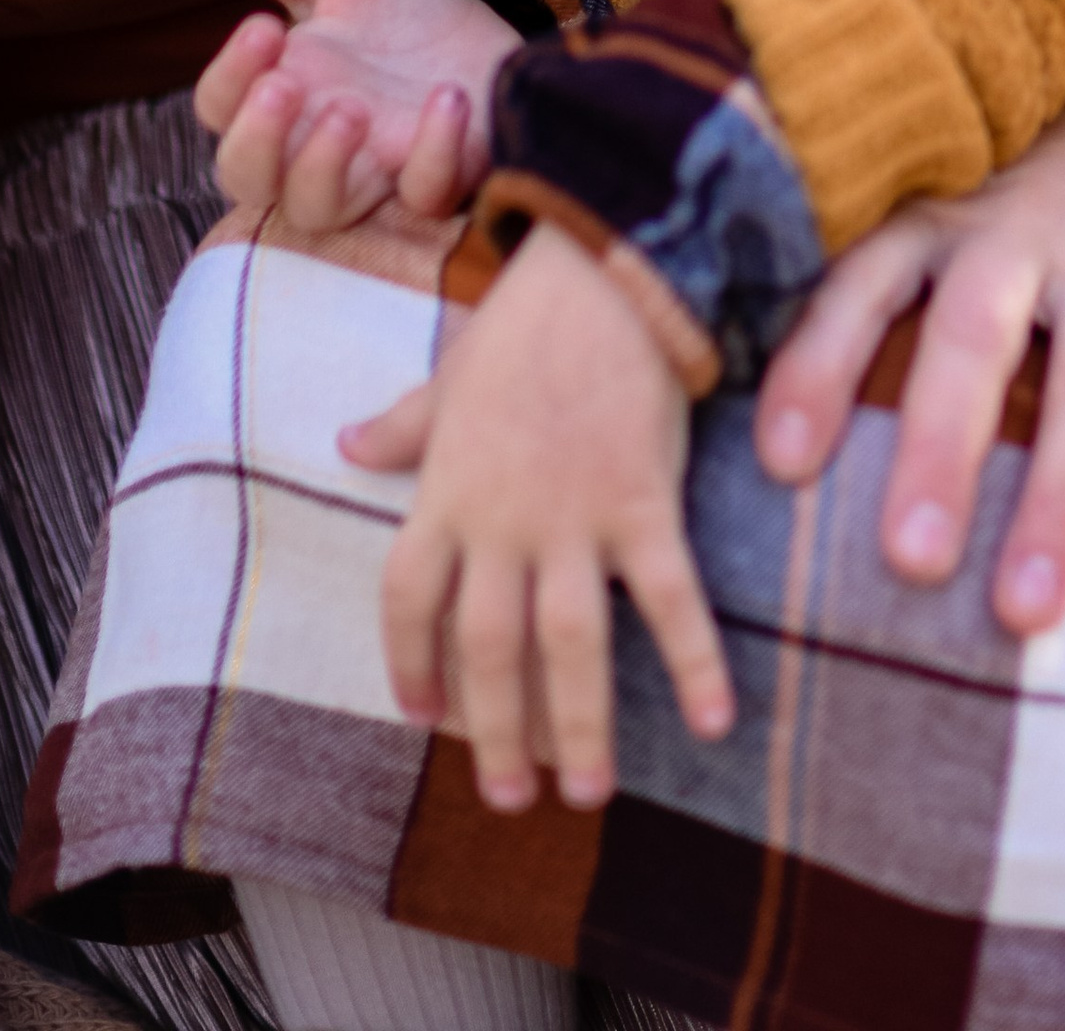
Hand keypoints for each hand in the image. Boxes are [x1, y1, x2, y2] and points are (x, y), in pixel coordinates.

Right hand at [180, 0, 520, 233]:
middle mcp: (311, 148)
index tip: (264, 26)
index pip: (220, 108)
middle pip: (248, 179)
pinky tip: (446, 100)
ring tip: (349, 109)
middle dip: (258, 139)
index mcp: (279, 93)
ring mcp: (372, 173)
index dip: (230, 75)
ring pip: (318, 210)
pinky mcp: (437, 181)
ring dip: (324, 165)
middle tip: (285, 87)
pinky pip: (424, 195)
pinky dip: (433, 156)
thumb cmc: (399, 20)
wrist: (488, 41)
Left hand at [346, 222, 732, 808]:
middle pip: (487, 649)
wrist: (607, 266)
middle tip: (510, 799)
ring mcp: (572, 518)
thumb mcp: (452, 374)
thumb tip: (347, 443)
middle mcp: (500, 520)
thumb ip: (404, 424)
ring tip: (587, 793)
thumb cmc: (529, 320)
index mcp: (446, 490)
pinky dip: (693, 661)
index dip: (410, 664)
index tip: (423, 718)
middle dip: (496, 732)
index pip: (409, 600)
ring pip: (567, 648)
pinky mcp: (643, 502)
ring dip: (577, 728)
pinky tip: (717, 720)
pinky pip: (669, 600)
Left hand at [755, 57, 1064, 636]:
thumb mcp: (958, 209)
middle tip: (908, 562)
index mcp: (942, 213)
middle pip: (974, 337)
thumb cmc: (1038, 195)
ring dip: (1056, 501)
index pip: (864, 281)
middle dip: (940, 450)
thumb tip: (785, 455)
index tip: (780, 463)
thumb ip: (892, 304)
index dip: (820, 364)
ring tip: (1022, 614)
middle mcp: (1020, 228)